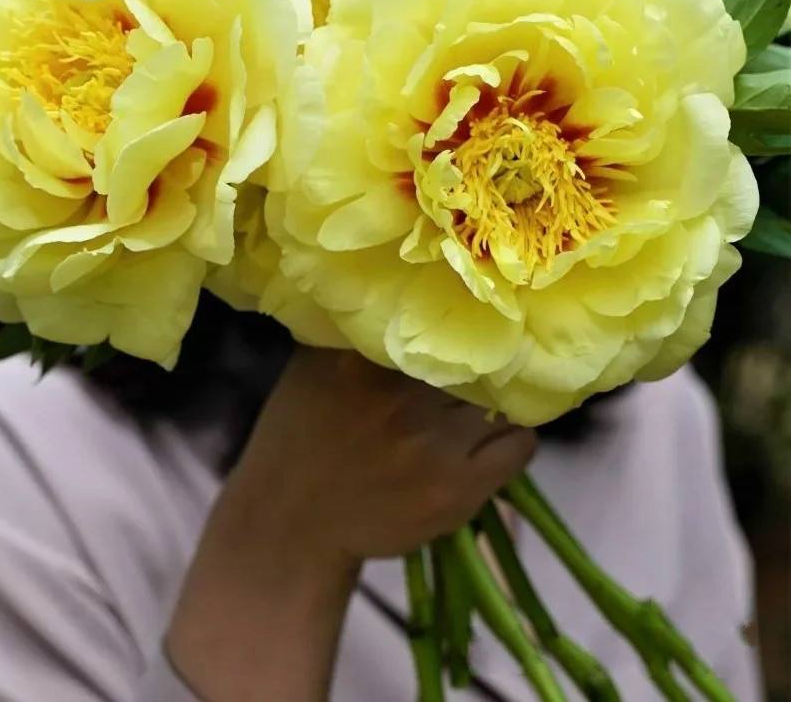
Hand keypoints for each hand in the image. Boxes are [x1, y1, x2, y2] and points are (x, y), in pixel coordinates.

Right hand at [166, 348, 535, 701]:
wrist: (293, 522)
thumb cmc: (302, 433)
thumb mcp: (314, 363)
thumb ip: (357, 329)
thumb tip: (408, 290)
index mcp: (363, 357)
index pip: (436, 319)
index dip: (454, 322)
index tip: (458, 327)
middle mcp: (402, 395)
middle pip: (473, 357)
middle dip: (476, 362)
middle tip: (474, 369)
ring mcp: (432, 443)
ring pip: (502, 399)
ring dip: (497, 401)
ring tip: (481, 406)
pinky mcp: (457, 489)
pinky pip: (519, 445)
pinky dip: (512, 438)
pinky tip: (488, 441)